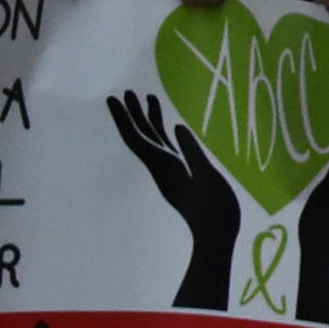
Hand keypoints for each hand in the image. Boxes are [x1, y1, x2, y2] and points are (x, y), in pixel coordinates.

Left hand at [107, 91, 240, 309]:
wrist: (215, 235)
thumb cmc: (214, 209)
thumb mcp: (207, 178)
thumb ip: (192, 152)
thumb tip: (178, 127)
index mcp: (165, 166)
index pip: (137, 138)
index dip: (124, 118)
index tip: (113, 99)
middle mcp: (162, 167)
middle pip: (141, 137)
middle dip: (132, 114)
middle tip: (126, 91)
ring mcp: (170, 172)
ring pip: (154, 141)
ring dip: (148, 120)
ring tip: (147, 98)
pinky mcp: (180, 175)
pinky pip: (166, 148)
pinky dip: (164, 133)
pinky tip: (170, 125)